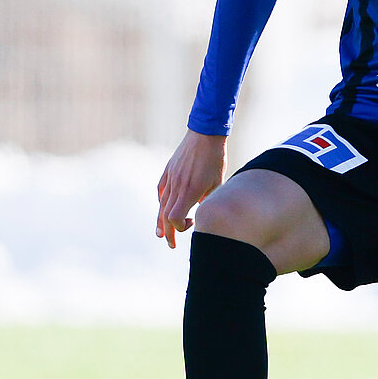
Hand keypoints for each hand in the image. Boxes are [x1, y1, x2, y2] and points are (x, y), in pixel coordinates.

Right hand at [156, 131, 228, 248]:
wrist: (205, 134)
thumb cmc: (215, 159)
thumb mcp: (217, 183)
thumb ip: (207, 200)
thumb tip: (202, 213)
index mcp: (189, 191)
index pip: (174, 219)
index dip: (180, 228)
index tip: (192, 224)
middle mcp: (176, 186)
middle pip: (165, 216)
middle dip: (168, 233)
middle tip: (172, 244)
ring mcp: (170, 178)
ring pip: (161, 205)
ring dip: (161, 222)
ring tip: (161, 234)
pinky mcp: (168, 171)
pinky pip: (161, 191)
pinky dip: (162, 203)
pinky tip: (163, 210)